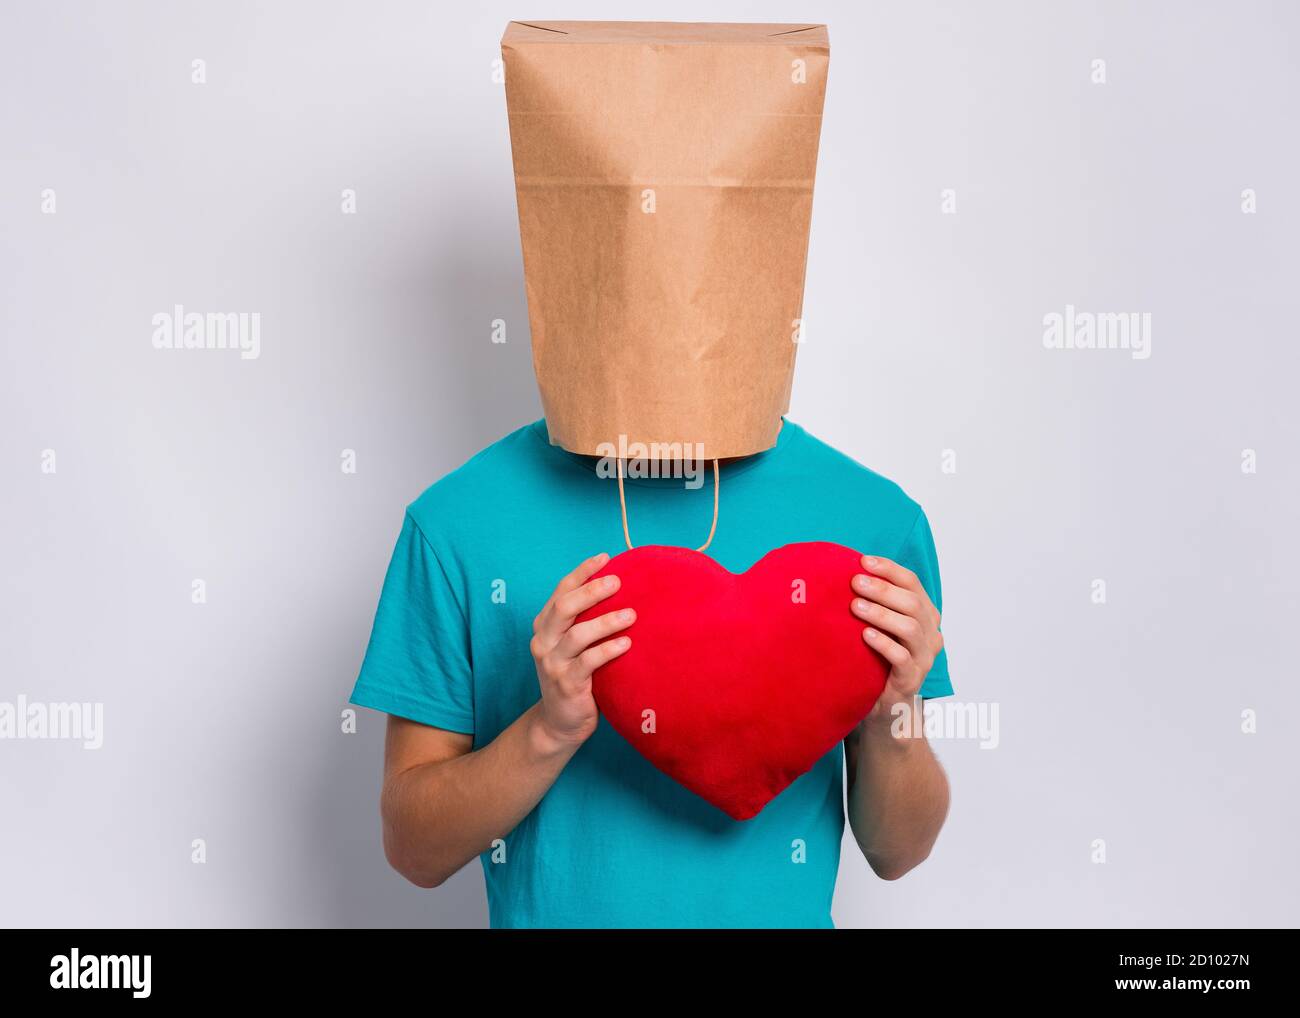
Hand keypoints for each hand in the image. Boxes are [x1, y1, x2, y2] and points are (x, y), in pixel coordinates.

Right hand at [529, 552, 634, 750]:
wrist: (560, 722)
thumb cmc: (575, 676)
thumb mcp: (573, 646)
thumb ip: (585, 621)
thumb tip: (621, 590)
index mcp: (545, 626)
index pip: (561, 591)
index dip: (582, 572)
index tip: (605, 558)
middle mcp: (543, 641)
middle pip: (564, 607)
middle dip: (591, 591)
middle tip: (618, 582)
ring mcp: (552, 663)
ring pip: (577, 634)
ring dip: (606, 622)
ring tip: (631, 615)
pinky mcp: (566, 683)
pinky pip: (588, 662)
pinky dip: (608, 650)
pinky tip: (626, 644)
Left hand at [850, 555, 942, 727]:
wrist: (885, 706)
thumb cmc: (877, 658)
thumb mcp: (879, 625)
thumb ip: (872, 601)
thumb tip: (843, 570)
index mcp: (924, 614)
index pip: (912, 583)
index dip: (890, 569)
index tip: (863, 561)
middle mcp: (930, 633)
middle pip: (913, 603)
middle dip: (883, 589)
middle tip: (855, 582)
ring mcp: (924, 658)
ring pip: (911, 628)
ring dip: (882, 613)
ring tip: (855, 606)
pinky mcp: (911, 679)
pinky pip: (902, 658)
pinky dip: (884, 643)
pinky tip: (865, 635)